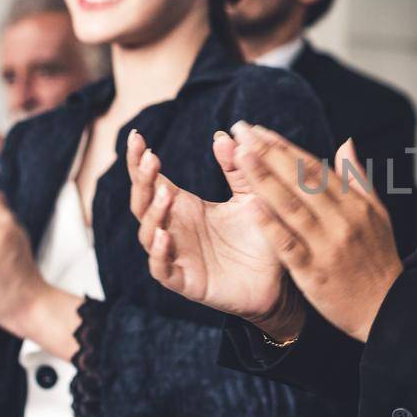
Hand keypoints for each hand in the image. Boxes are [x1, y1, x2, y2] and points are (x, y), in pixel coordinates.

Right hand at [126, 128, 290, 326]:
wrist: (279, 281)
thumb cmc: (261, 237)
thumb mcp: (251, 197)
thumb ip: (238, 169)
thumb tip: (223, 134)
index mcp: (185, 207)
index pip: (152, 181)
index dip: (139, 161)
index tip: (136, 136)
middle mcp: (174, 229)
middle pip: (143, 203)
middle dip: (142, 180)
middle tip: (151, 158)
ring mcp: (177, 256)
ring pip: (148, 234)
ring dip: (153, 213)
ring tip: (164, 194)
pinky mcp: (185, 282)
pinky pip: (162, 269)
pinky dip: (159, 253)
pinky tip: (165, 236)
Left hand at [228, 122, 401, 343]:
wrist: (386, 310)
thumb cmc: (379, 259)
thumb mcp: (378, 215)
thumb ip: (358, 178)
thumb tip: (345, 142)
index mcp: (355, 204)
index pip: (314, 167)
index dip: (283, 146)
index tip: (258, 130)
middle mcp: (342, 220)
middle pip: (300, 180)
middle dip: (268, 153)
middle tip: (241, 131)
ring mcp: (328, 246)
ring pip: (291, 207)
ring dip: (264, 179)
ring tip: (241, 157)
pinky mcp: (315, 273)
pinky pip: (289, 245)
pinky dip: (271, 225)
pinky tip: (250, 207)